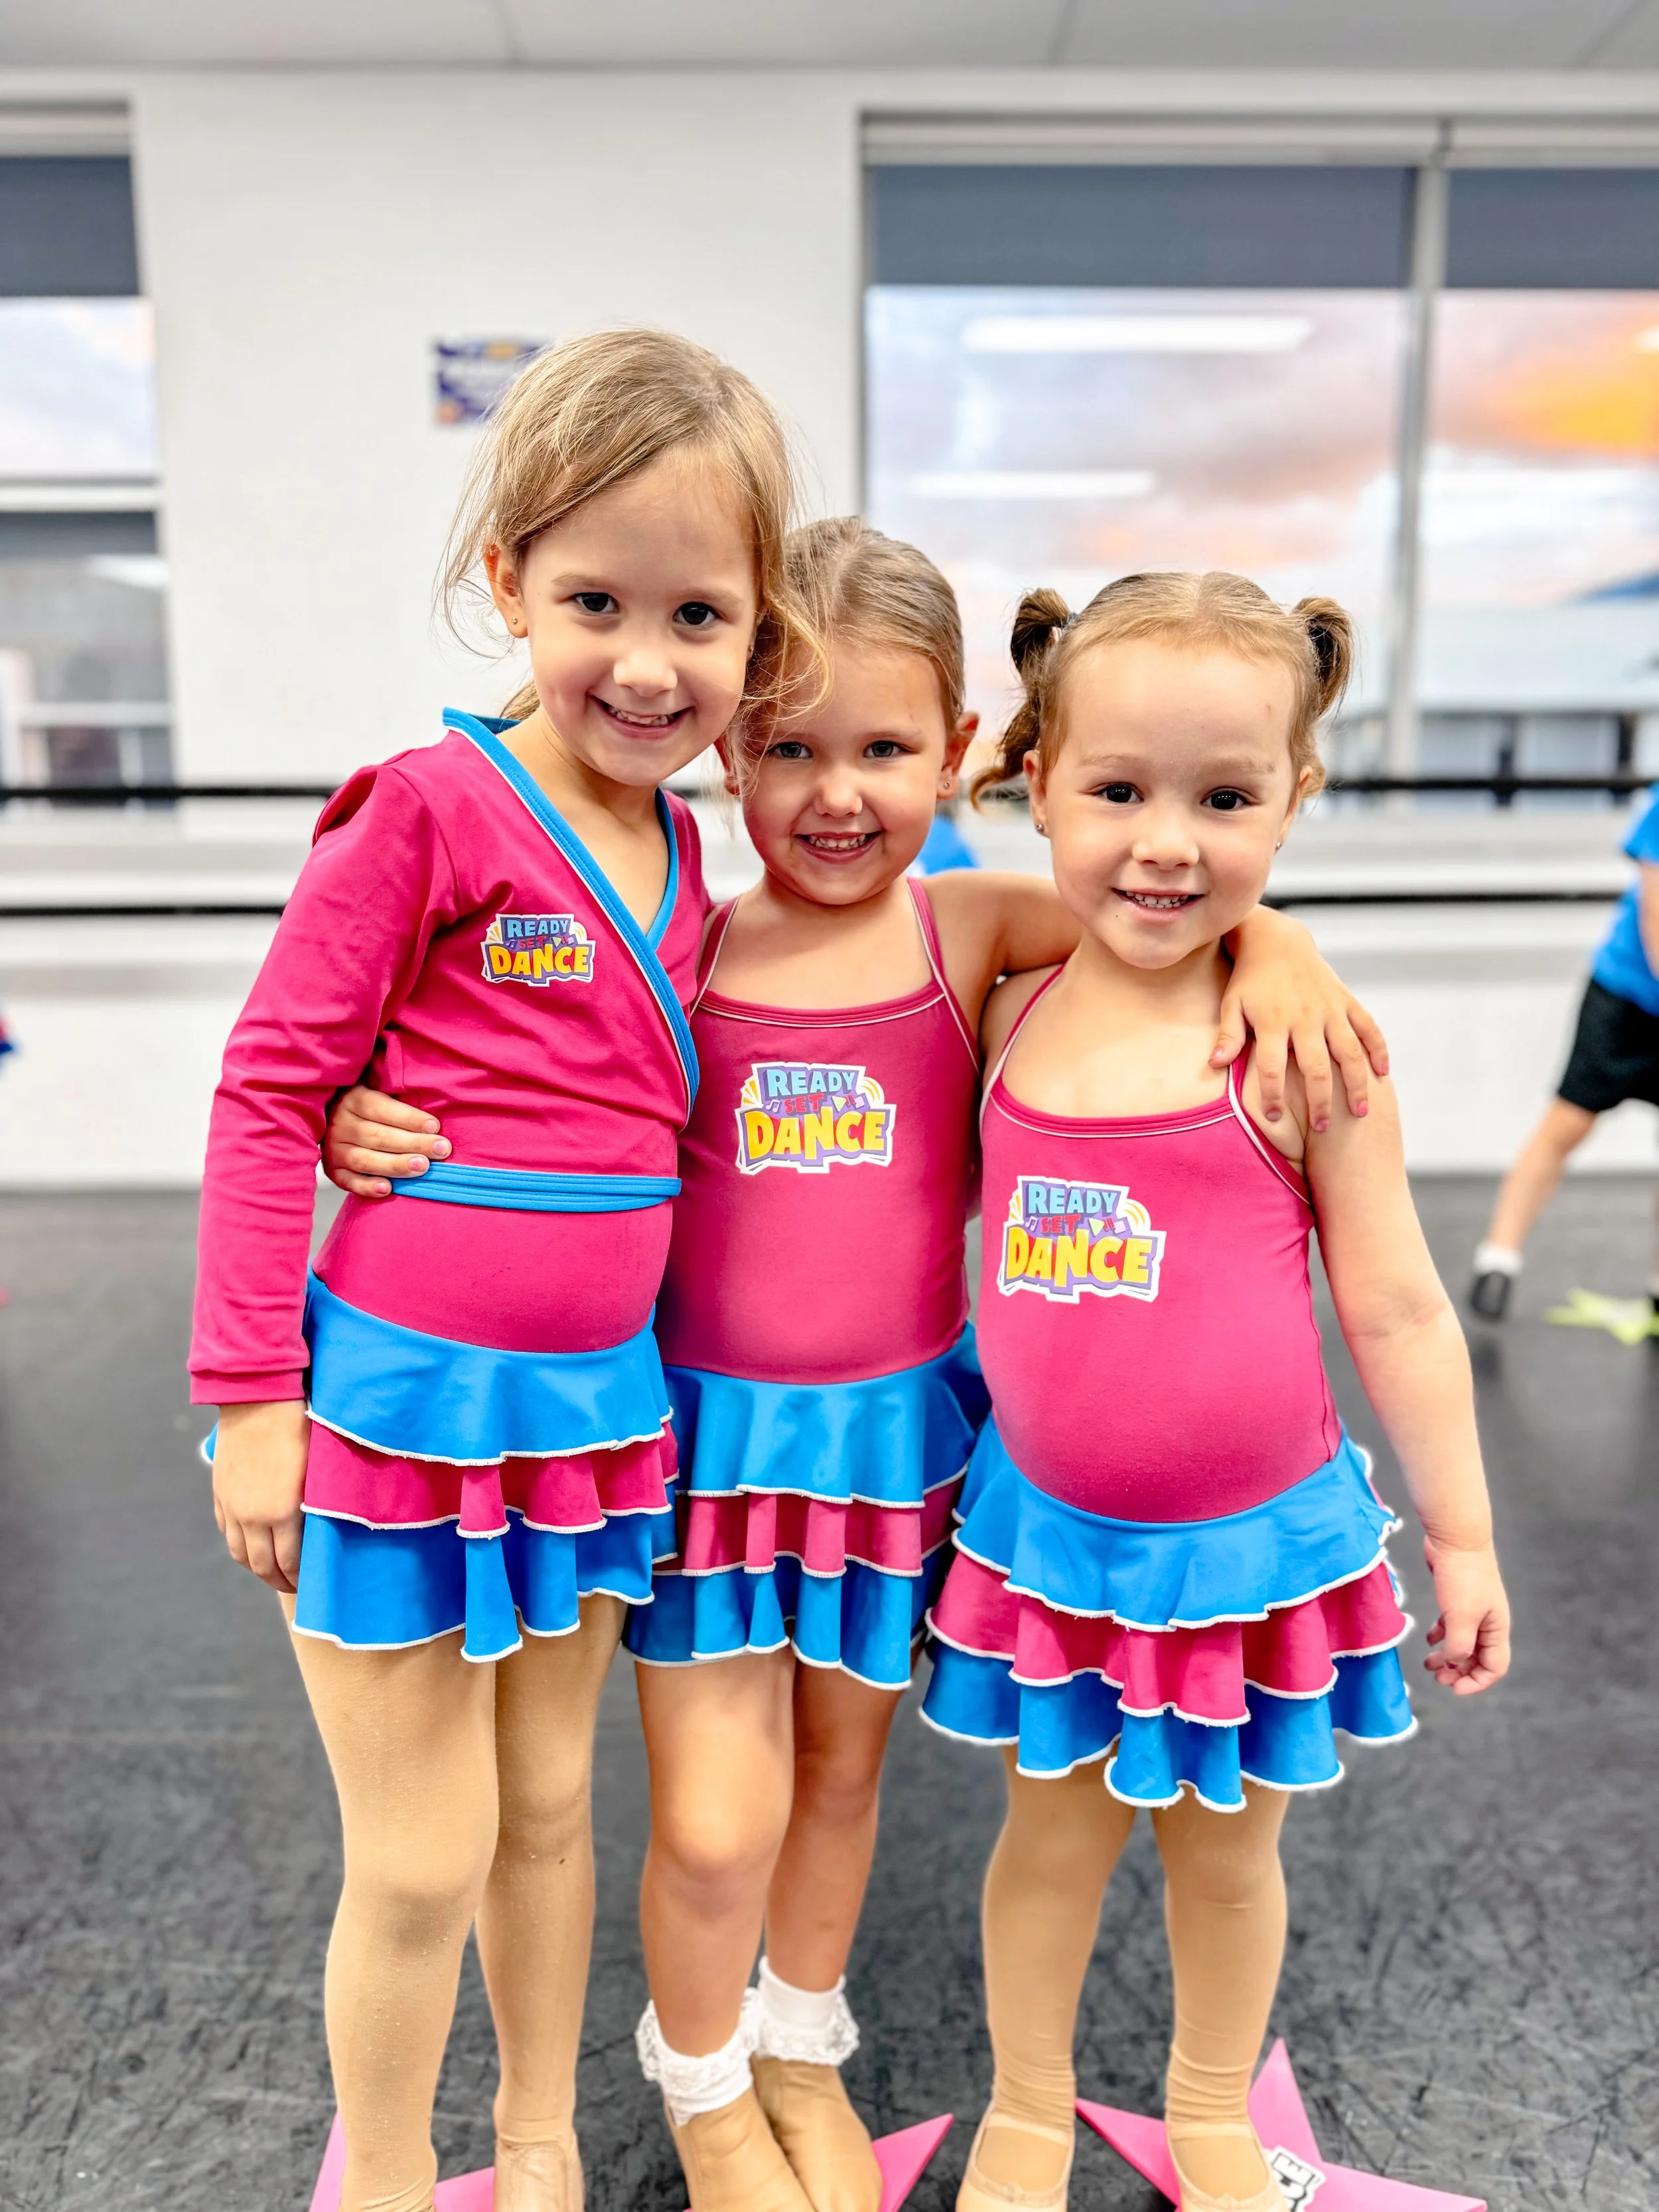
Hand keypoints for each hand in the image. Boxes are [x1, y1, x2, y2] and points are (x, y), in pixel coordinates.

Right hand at [212, 1401, 310, 1592]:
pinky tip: (252, 1545)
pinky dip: (239, 1546)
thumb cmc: (298, 1427)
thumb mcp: (316, 1469)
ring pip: (240, 1553)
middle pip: (262, 1566)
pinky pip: (226, 1531)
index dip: (300, 1578)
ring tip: (272, 1571)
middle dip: (279, 1581)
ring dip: (256, 1568)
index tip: (312, 1584)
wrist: (257, 1399)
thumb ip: (315, 1504)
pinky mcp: (220, 1494)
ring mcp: (231, 1506)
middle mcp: (251, 1516)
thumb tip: (322, 1530)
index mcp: (281, 1512)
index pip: (289, 1562)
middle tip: (294, 1586)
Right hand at [324, 1084, 449, 1197]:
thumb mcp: (379, 1091)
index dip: (409, 1118)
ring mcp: (333, 1149)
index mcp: (353, 1099)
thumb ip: (400, 1100)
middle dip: (413, 1143)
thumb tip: (433, 1120)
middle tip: (440, 1150)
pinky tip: (387, 1189)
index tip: (434, 1126)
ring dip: (396, 1165)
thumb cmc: (370, 1106)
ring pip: (365, 1160)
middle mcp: (340, 1124)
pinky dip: (367, 1187)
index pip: (381, 1108)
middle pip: (379, 1136)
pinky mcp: (333, 1170)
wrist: (332, 1117)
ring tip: (422, 1167)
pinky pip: (348, 1181)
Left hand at [1215, 910, 1387, 1130]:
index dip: (1272, 1097)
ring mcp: (1330, 1009)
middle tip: (1321, 1129)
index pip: (1272, 1069)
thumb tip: (1213, 1065)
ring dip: (1356, 1085)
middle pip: (1316, 1068)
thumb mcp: (1232, 1004)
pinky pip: (1368, 1027)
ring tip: (1359, 1113)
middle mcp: (1305, 1017)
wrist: (1277, 941)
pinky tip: (1382, 1074)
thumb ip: (1228, 1036)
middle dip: (1320, 1102)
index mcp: (1274, 1022)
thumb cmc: (1249, 980)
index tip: (1273, 1119)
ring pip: (1349, 1053)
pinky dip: (1378, 1049)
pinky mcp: (1346, 1000)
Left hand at [1422, 1537, 1510, 1695]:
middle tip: (1436, 1677)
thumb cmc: (1462, 1577)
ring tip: (1428, 1663)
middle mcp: (1488, 1622)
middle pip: (1477, 1658)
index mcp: (1496, 1629)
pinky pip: (1451, 1625)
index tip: (1453, 1689)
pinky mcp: (1457, 1597)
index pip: (1495, 1667)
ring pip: (1462, 1643)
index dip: (1476, 1682)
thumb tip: (1454, 1663)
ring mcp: (1473, 1609)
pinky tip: (1428, 1639)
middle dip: (1459, 1672)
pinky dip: (1440, 1635)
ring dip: (1447, 1656)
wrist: (1455, 1538)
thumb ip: (1459, 1646)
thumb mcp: (1461, 1617)